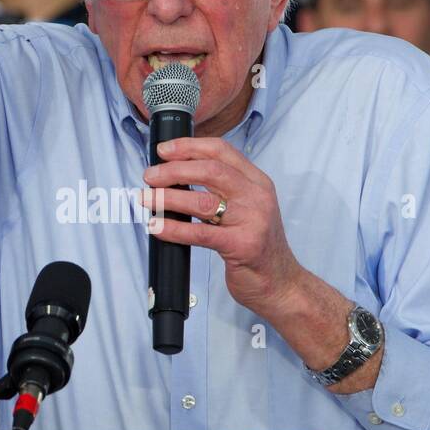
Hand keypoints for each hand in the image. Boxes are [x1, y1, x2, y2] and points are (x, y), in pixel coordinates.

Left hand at [141, 137, 305, 319]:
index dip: (188, 147)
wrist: (281, 283)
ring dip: (168, 197)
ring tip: (147, 199)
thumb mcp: (247, 208)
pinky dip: (174, 229)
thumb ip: (222, 190)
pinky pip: (200, 234)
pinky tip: (157, 227)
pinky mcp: (242, 246)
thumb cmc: (257, 245)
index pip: (221, 151)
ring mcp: (252, 220)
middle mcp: (257, 196)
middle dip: (174, 170)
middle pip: (210, 170)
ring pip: (203, 200)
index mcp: (257, 182)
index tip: (163, 150)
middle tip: (150, 176)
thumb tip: (176, 175)